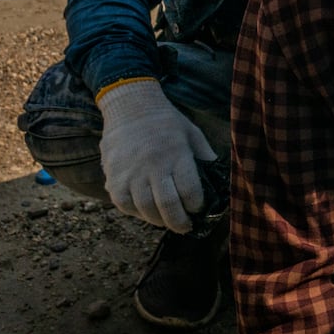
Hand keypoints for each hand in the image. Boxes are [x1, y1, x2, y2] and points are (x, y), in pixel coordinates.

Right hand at [96, 79, 217, 232]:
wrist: (130, 106)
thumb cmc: (166, 121)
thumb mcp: (192, 133)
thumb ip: (205, 156)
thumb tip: (220, 178)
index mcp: (176, 154)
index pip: (189, 189)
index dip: (196, 204)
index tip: (198, 207)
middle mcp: (153, 165)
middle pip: (167, 204)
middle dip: (179, 221)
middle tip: (186, 227)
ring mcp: (130, 172)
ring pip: (145, 208)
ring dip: (159, 220)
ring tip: (168, 222)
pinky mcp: (113, 177)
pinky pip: (124, 204)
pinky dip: (136, 213)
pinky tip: (146, 212)